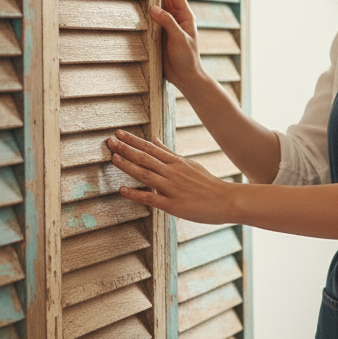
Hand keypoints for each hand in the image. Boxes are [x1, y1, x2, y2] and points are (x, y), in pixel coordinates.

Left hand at [108, 129, 236, 224]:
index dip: (133, 141)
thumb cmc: (207, 183)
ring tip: (113, 158)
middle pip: (145, 158)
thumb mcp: (189, 163)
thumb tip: (153, 139)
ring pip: (146, 175)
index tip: (118, 133)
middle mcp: (172, 172)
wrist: (227, 200)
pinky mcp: (173, 205)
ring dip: (128, 166)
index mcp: (176, 162)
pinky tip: (122, 190)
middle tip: (110, 141)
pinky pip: (151, 199)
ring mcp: (172, 188)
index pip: (150, 148)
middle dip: (126, 149)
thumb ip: (169, 153)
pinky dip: (136, 194)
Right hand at [152, 0, 203, 91]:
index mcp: (184, 16)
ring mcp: (167, 25)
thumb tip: (154, 8)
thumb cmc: (187, 59)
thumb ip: (168, 24)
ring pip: (159, 4)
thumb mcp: (180, 40)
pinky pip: (151, 17)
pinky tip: (139, 2)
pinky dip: (146, 8)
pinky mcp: (159, 33)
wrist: (185, 77)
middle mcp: (176, 18)